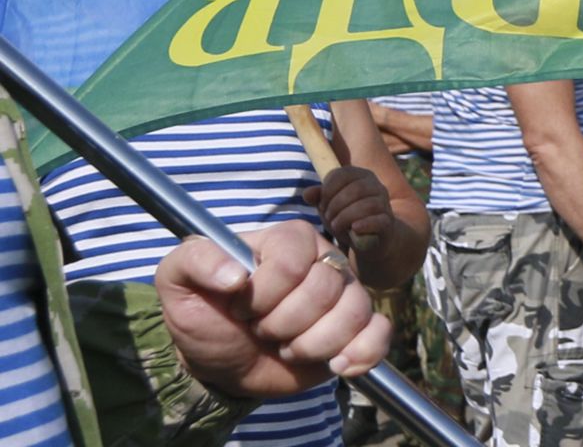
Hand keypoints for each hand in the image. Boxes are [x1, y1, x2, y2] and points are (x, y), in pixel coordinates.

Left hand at [156, 222, 390, 397]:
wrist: (219, 364)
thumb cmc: (204, 315)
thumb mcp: (178, 281)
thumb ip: (195, 259)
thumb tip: (235, 275)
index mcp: (288, 241)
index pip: (294, 260)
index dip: (265, 293)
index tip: (239, 307)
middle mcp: (323, 261)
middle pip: (326, 288)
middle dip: (284, 323)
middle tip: (261, 329)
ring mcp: (343, 295)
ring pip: (353, 312)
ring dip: (312, 344)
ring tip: (287, 347)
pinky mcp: (356, 330)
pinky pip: (379, 333)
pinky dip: (362, 352)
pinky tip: (336, 365)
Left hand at [302, 166, 392, 251]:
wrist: (368, 240)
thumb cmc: (346, 217)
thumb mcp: (329, 206)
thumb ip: (318, 197)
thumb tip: (307, 194)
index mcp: (361, 176)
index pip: (343, 174)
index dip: (328, 188)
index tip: (321, 204)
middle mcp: (376, 186)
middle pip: (356, 189)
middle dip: (336, 204)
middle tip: (328, 217)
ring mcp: (384, 204)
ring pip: (367, 205)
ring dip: (346, 216)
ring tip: (336, 226)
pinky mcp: (387, 222)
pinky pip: (379, 220)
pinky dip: (364, 224)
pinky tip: (353, 229)